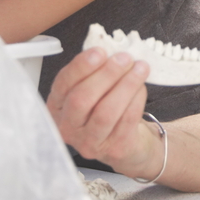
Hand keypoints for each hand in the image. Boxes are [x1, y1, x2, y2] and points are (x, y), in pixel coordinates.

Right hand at [47, 48, 159, 178]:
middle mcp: (68, 127)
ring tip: (140, 68)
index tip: (100, 51)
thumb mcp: (93, 90)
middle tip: (125, 58)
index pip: (63, 84)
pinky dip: (136, 100)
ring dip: (125, 85)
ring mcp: (89, 142)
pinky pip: (126, 121)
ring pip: (105, 112)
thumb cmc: (106, 108)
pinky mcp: (113, 150)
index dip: (81, 67)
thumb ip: (94, 71)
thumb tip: (110, 49)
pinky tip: (142, 87)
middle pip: (82, 100)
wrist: (127, 142)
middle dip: (106, 75)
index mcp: (57, 107)